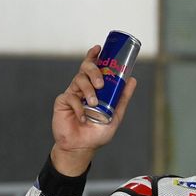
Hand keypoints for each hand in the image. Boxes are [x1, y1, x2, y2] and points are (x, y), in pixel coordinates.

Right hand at [51, 45, 136, 174]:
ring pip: (79, 80)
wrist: (82, 147)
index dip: (94, 55)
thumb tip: (133, 80)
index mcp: (94, 88)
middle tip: (101, 83)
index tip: (99, 47)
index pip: (93, 67)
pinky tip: (83, 117)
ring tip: (93, 103)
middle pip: (86, 69)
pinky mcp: (62, 102)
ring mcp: (72, 93)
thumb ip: (122, 98)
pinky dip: (79, 107)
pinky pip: (71, 97)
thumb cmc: (98, 132)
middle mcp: (83, 87)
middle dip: (94, 71)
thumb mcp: (115, 115)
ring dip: (88, 90)